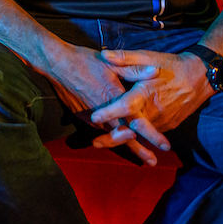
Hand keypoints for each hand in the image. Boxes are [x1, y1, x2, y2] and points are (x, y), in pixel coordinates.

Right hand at [40, 45, 157, 165]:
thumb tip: (155, 72)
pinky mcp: (82, 116)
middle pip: (125, 138)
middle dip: (140, 151)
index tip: (165, 147)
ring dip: (125, 145)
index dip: (152, 136)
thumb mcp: (112, 63)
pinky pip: (100, 130)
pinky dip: (110, 136)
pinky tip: (115, 138)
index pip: (138, 123)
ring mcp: (92, 117)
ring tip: (139, 155)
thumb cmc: (85, 61)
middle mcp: (105, 114)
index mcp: (115, 100)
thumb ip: (134, 69)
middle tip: (152, 162)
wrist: (56, 64)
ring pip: (112, 136)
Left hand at [88, 49, 215, 151]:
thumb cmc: (172, 65)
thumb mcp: (149, 57)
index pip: (125, 105)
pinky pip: (151, 132)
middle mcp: (154, 111)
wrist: (201, 77)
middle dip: (112, 137)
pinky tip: (125, 138)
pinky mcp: (169, 125)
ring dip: (124, 139)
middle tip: (96, 143)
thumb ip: (126, 58)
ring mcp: (163, 120)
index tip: (94, 117)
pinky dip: (139, 137)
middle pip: (131, 128)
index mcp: (146, 93)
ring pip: (141, 134)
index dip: (109, 112)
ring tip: (104, 143)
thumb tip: (104, 55)